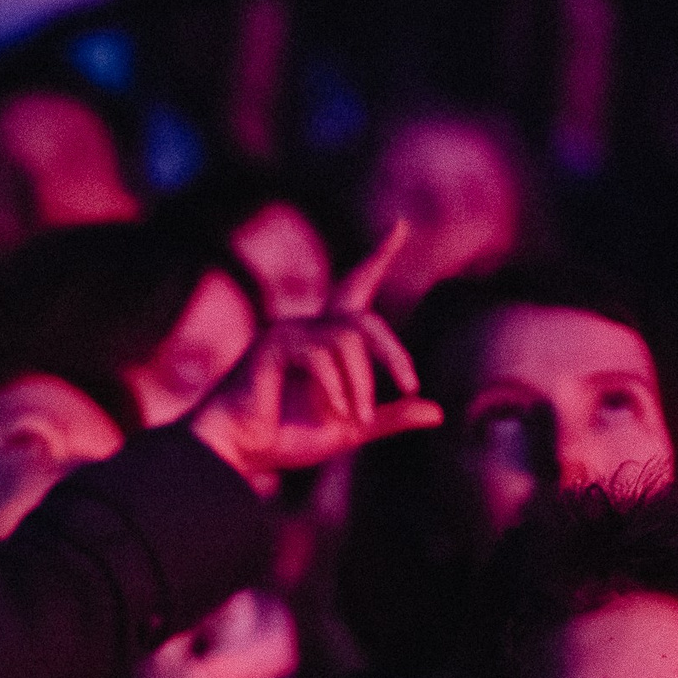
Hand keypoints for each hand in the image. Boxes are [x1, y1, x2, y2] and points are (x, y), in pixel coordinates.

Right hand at [190, 220, 444, 490]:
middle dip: (393, 353)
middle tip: (410, 385)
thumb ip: (388, 418)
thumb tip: (437, 412)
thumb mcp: (349, 429)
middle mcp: (307, 328)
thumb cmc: (284, 438)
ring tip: (355, 419)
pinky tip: (333, 411)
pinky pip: (321, 355)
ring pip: (349, 340)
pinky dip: (334, 386)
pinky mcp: (274, 345)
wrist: (239, 451)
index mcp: (324, 340)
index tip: (400, 226)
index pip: (356, 288)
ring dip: (360, 384)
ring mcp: (288, 332)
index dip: (379, 257)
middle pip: (365, 320)